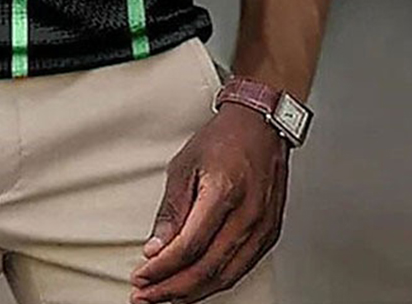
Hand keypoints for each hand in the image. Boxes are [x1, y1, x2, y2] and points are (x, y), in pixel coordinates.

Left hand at [129, 102, 289, 302]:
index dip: (163, 267)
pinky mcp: (270, 234)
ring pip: (226, 277)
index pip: (190, 246)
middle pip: (207, 269)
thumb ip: (171, 210)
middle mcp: (248, 215)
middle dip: (172, 289)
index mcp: (224, 193)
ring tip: (165, 297)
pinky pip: (240, 269)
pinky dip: (214, 282)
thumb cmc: (223, 139)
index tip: (141, 276)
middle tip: (146, 295)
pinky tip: (194, 285)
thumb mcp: (184, 165)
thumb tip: (156, 247)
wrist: (260, 126)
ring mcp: (263, 228)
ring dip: (192, 292)